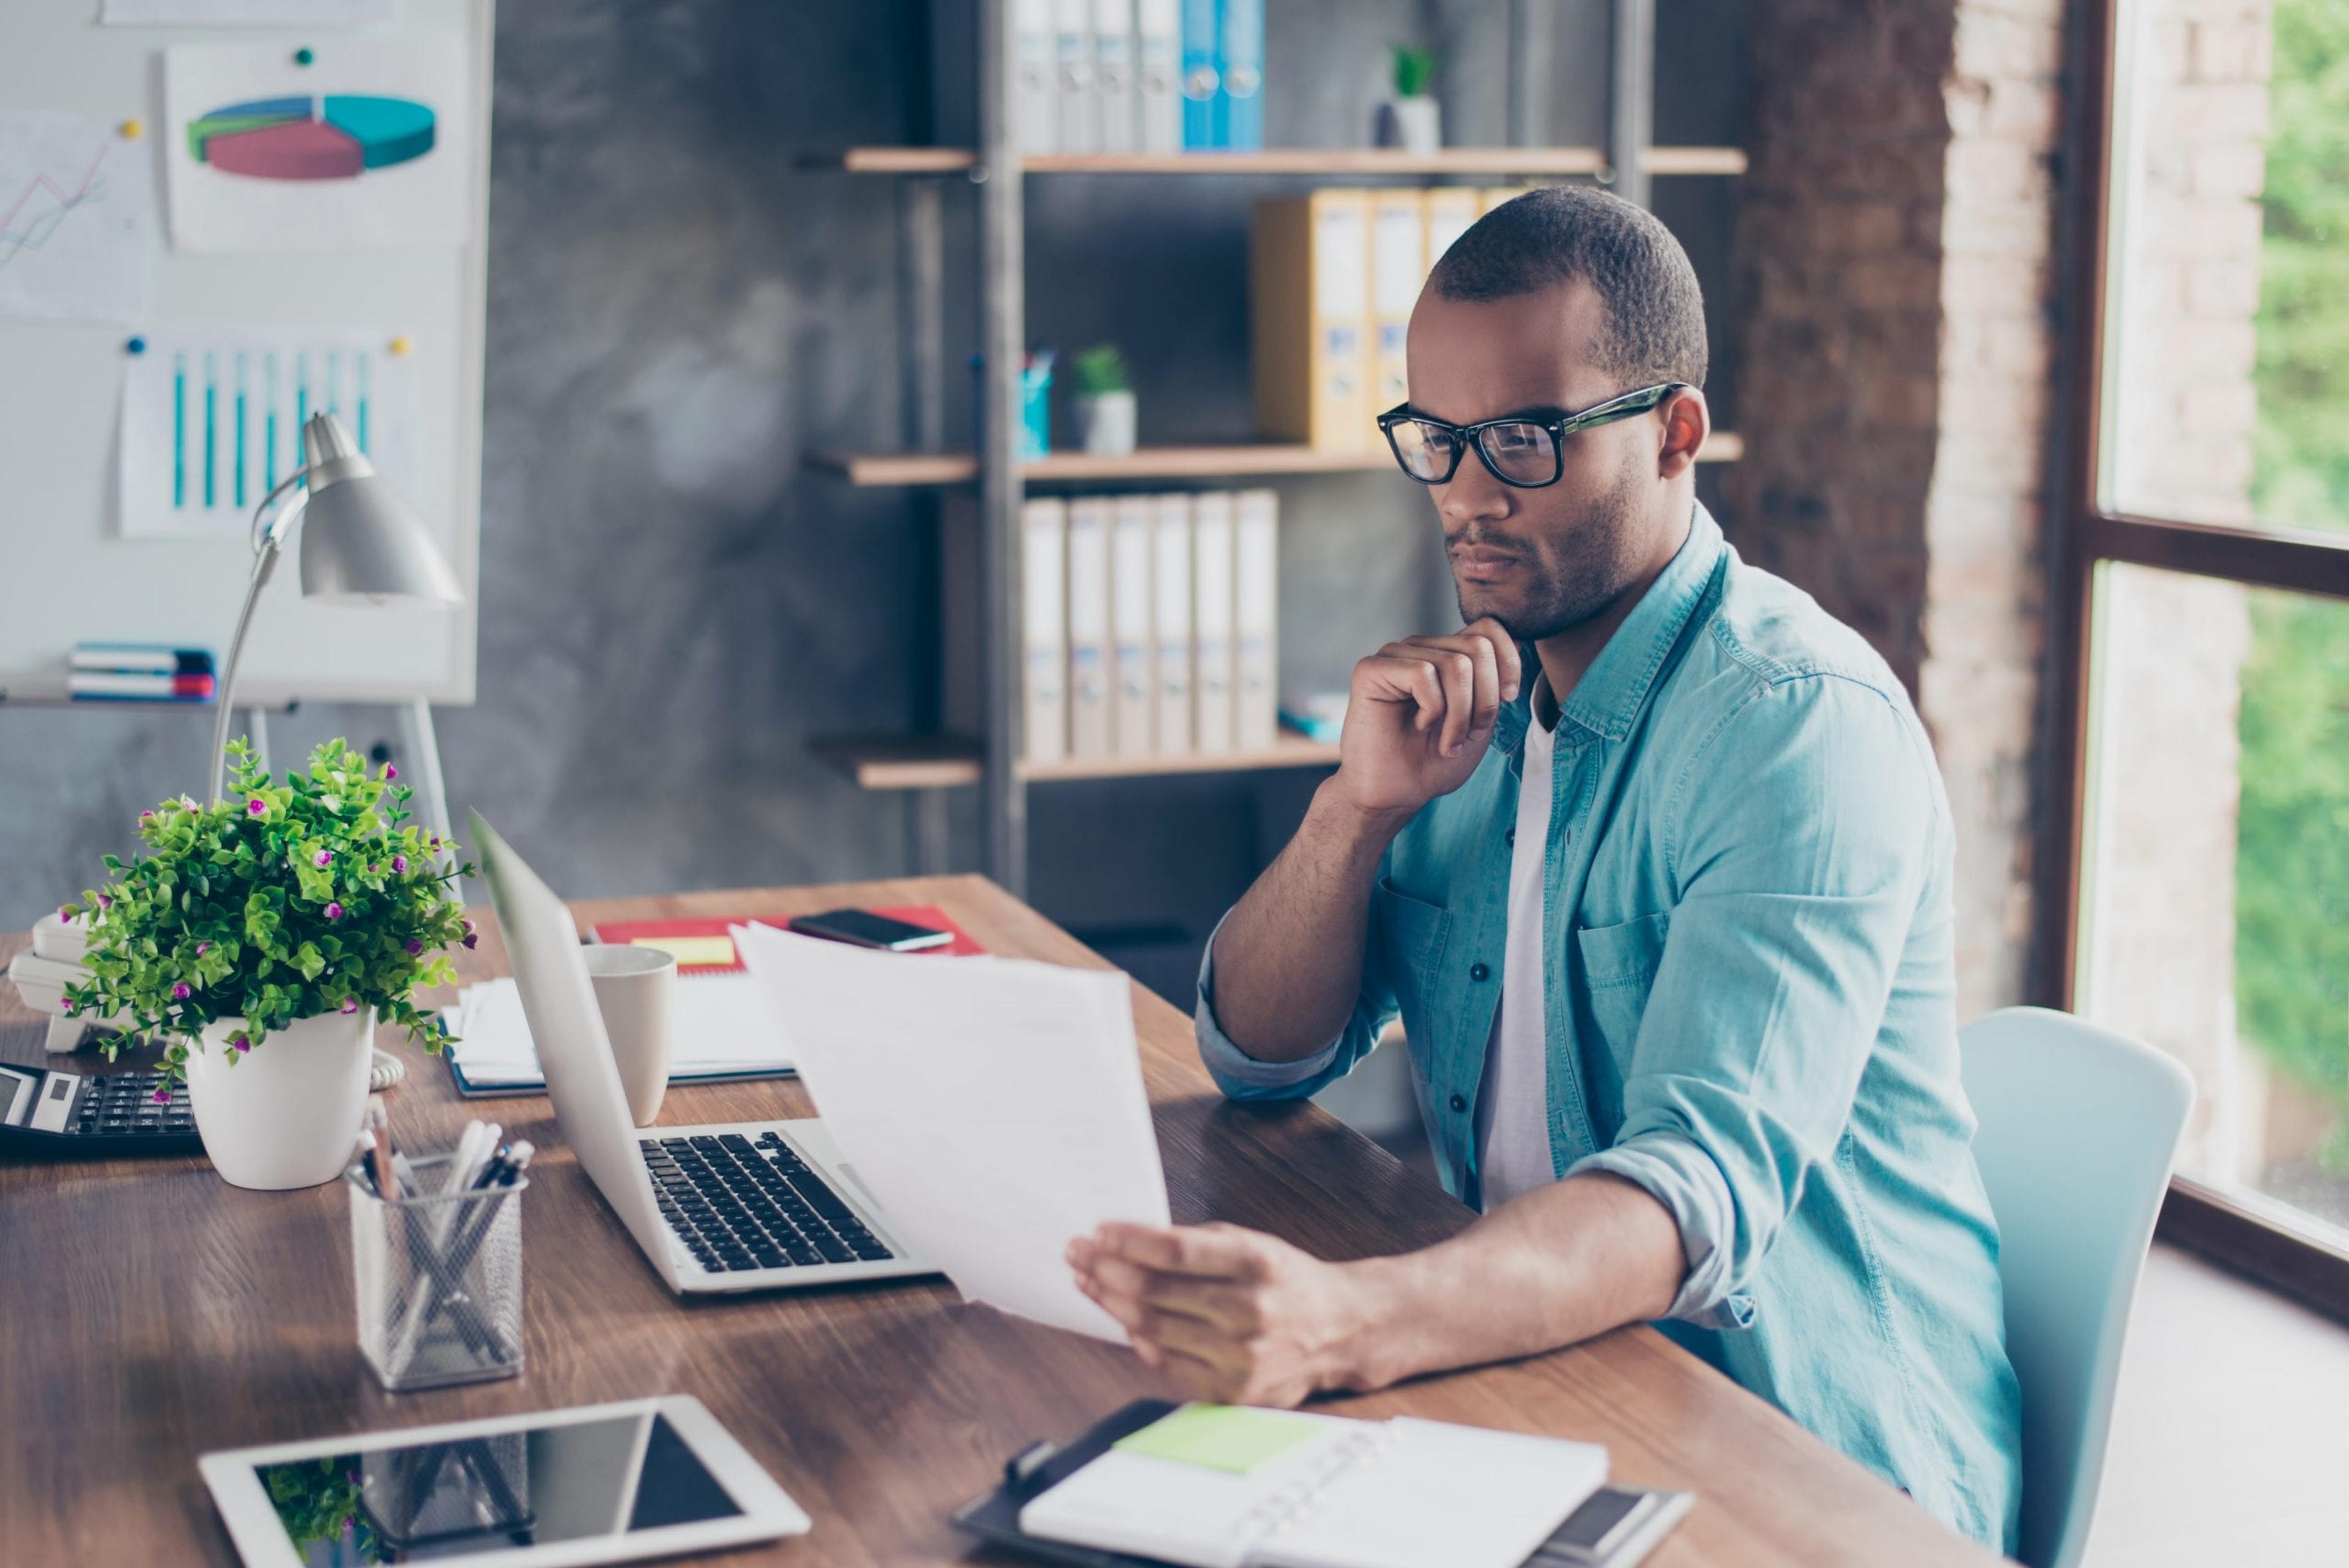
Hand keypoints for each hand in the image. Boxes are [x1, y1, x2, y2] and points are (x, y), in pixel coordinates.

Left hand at [1067, 1222, 1378, 1406]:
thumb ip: (1195, 1243)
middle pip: (1155, 1292)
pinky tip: (1121, 1320)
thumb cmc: (1285, 1280)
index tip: (1096, 1231)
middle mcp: (1251, 1311)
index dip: (1127, 1240)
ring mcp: (1242, 1357)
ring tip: (1088, 1281)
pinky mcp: (1233, 1392)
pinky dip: (1139, 1341)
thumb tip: (1124, 1241)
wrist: (1340, 1330)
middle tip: (1077, 1253)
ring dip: (1111, 1303)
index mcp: (1257, 1263)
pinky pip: (1168, 1364)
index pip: (1173, 1250)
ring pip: (1153, 1329)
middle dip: (1106, 1268)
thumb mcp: (1251, 1244)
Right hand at [1331, 619, 1523, 816]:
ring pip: (1456, 664)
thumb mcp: (1481, 718)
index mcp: (1445, 654)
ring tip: (1446, 741)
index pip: (1489, 628)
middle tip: (1468, 733)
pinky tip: (1419, 726)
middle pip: (1478, 647)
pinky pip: (1424, 674)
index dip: (1509, 662)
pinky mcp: (1371, 669)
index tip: (1508, 699)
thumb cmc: (1434, 762)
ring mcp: (1395, 655)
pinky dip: (1432, 709)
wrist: (1395, 794)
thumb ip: (1495, 680)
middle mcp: (1420, 648)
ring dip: (1460, 714)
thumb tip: (1521, 641)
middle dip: (1485, 699)